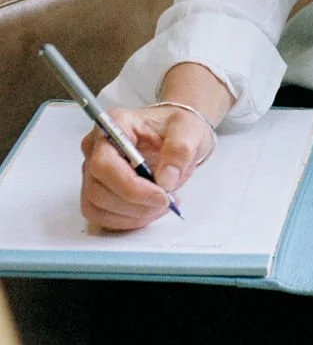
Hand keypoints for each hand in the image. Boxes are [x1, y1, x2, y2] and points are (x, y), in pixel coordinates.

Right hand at [80, 104, 211, 230]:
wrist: (176, 136)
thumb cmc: (177, 128)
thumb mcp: (189, 130)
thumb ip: (179, 150)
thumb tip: (165, 180)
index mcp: (114, 124)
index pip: (105, 164)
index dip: (131, 187)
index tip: (161, 196)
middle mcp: (95, 147)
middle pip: (98, 190)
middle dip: (135, 204)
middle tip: (167, 202)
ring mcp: (92, 171)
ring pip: (97, 207)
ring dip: (133, 215)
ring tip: (162, 205)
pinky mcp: (97, 190)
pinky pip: (102, 216)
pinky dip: (128, 220)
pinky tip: (150, 210)